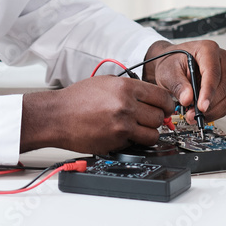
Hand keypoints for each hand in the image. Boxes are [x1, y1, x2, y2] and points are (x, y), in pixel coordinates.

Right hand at [20, 76, 174, 153]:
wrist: (58, 116)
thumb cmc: (77, 99)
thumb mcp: (106, 82)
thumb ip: (129, 89)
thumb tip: (150, 97)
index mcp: (125, 86)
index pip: (161, 96)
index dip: (167, 104)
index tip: (165, 107)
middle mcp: (126, 103)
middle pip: (160, 115)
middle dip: (157, 118)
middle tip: (148, 119)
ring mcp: (122, 123)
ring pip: (153, 132)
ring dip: (149, 132)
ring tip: (138, 128)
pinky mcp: (117, 139)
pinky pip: (138, 143)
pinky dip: (137, 141)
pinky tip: (126, 135)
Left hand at [143, 39, 225, 122]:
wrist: (171, 63)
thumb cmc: (171, 62)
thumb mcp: (168, 71)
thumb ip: (178, 85)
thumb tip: (187, 99)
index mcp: (208, 50)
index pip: (213, 73)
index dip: (208, 92)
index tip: (201, 107)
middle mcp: (220, 59)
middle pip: (223, 86)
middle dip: (208, 105)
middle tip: (192, 114)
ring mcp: (225, 72)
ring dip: (212, 110)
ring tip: (194, 115)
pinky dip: (215, 111)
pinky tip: (201, 112)